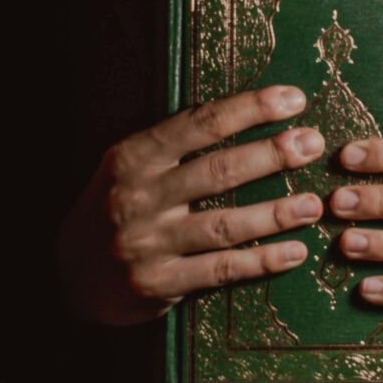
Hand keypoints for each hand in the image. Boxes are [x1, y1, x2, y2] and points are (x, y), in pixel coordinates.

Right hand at [58, 86, 324, 325]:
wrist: (69, 276)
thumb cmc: (116, 210)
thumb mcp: (131, 168)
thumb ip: (176, 145)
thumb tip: (251, 116)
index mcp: (133, 157)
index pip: (200, 123)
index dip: (251, 109)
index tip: (294, 99)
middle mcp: (138, 196)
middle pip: (218, 171)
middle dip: (272, 155)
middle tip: (312, 144)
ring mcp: (147, 243)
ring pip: (225, 224)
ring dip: (276, 213)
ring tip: (313, 205)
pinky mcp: (159, 283)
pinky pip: (222, 270)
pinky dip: (262, 261)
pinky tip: (294, 252)